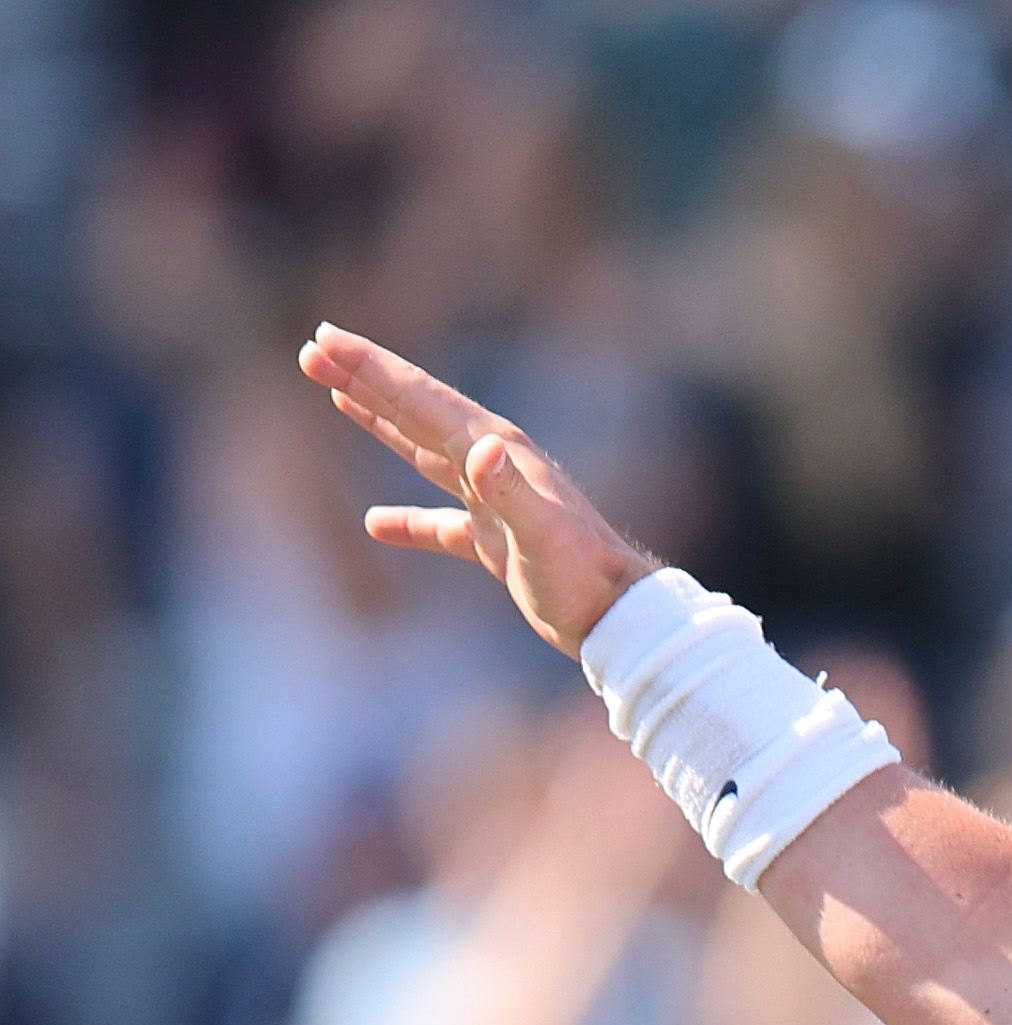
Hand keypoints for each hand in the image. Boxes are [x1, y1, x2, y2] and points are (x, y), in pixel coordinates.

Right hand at [297, 323, 654, 656]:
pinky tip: (376, 524)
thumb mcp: (540, 534)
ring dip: (380, 423)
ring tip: (338, 395)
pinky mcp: (497, 541)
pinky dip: (408, 521)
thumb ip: (508, 492)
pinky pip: (440, 523)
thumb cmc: (581, 577)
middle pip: (415, 412)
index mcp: (498, 451)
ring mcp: (495, 502)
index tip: (326, 338)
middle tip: (313, 350)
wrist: (618, 618)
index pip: (421, 398)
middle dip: (364, 380)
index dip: (371, 367)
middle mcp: (495, 465)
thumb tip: (481, 447)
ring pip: (423, 451)